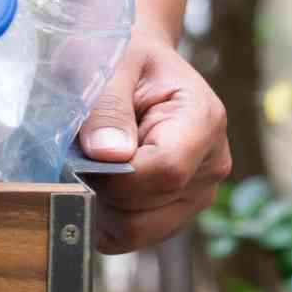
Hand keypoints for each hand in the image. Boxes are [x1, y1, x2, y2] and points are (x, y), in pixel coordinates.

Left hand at [78, 27, 229, 254]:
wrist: (137, 62)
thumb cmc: (122, 57)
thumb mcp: (110, 67)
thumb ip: (107, 110)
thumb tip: (108, 155)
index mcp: (202, 121)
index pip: (165, 171)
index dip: (116, 174)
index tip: (84, 154)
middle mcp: (211, 164)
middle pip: (149, 212)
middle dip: (103, 194)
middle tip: (81, 156)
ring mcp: (198, 193)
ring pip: (140, 232)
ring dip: (103, 208)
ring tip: (93, 167)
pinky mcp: (178, 209)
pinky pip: (136, 235)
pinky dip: (108, 218)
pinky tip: (100, 184)